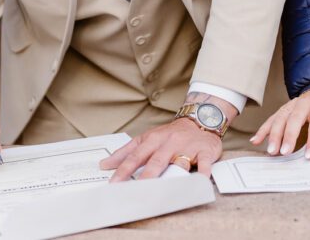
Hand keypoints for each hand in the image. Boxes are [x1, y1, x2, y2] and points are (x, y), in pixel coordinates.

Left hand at [100, 118, 222, 181]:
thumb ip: (126, 152)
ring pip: (180, 162)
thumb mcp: (147, 138)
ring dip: (174, 175)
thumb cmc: (171, 134)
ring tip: (166, 190)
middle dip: (146, 176)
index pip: (136, 156)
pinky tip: (200, 181)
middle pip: (156, 160)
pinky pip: (205, 162)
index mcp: (153, 139)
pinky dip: (203, 172)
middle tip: (137, 191)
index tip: (114, 183)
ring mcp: (188, 146)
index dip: (124, 169)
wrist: (199, 119)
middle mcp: (169, 143)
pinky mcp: (205, 151)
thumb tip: (105, 165)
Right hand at [250, 86, 309, 159]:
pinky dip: (263, 130)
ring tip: (271, 151)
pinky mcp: (283, 109)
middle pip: (295, 119)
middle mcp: (305, 104)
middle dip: (288, 136)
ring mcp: (292, 105)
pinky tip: (256, 140)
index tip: (309, 156)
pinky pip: (271, 119)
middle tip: (284, 153)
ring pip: (280, 118)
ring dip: (274, 135)